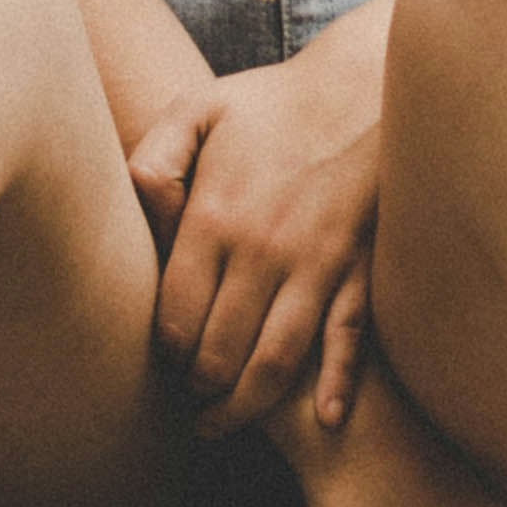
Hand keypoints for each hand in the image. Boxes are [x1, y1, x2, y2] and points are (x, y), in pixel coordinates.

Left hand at [132, 33, 382, 439]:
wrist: (368, 85)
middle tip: (189, 399)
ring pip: (275, 363)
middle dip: (198, 389)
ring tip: (221, 421)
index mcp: (216, 215)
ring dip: (245, 407)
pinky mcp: (362, 270)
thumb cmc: (274, 102)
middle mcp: (263, 250)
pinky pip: (348, 341)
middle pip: (219, 353)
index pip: (175, 317)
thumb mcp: (198, 109)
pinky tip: (321, 419)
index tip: (163, 361)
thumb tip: (138, 218)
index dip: (164, 352)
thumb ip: (153, 160)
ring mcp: (317, 265)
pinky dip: (336, 387)